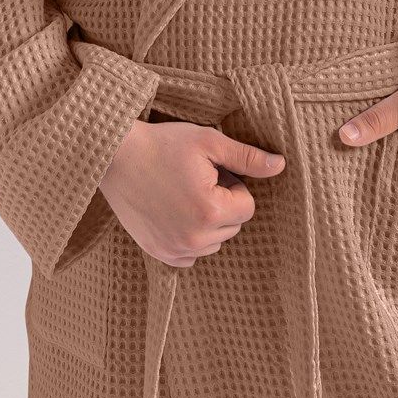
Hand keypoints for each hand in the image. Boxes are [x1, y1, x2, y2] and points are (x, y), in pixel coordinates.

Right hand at [98, 117, 285, 267]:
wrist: (116, 156)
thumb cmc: (164, 144)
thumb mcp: (209, 142)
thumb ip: (248, 157)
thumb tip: (281, 165)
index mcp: (210, 211)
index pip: (247, 207)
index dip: (234, 184)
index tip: (211, 170)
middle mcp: (194, 239)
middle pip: (232, 226)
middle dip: (222, 203)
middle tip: (196, 179)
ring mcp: (173, 250)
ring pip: (214, 242)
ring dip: (208, 221)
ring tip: (183, 193)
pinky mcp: (158, 253)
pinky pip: (190, 255)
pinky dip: (189, 237)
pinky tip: (173, 212)